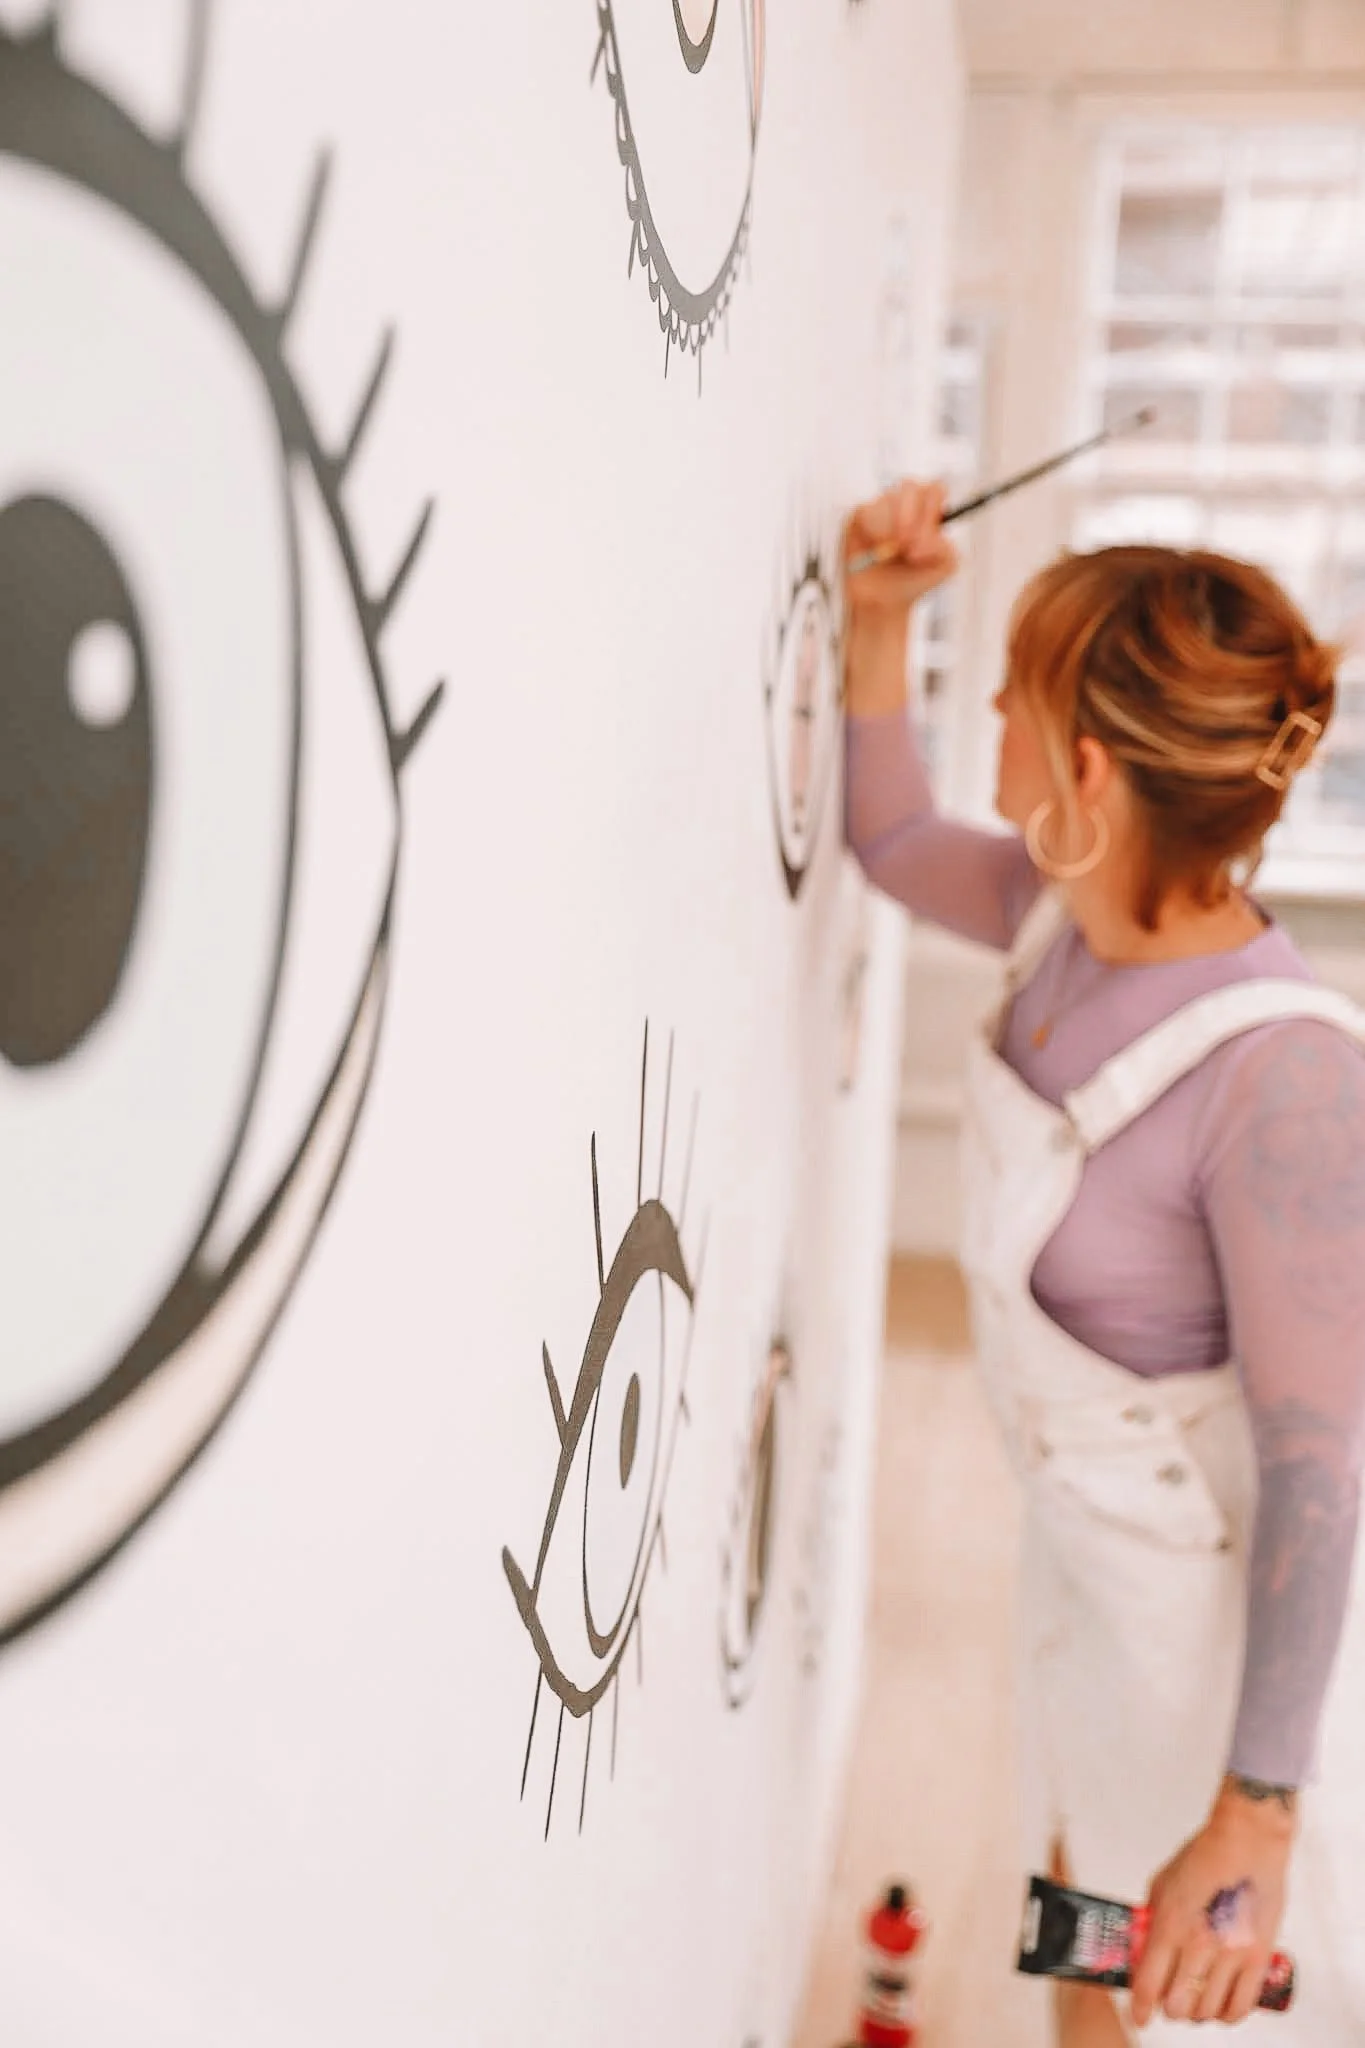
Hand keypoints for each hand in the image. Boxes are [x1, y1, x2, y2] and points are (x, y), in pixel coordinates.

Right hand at [842, 477, 959, 622]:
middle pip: (910, 486)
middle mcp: (905, 505)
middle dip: (909, 515)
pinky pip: (866, 511)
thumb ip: (946, 549)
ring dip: (890, 530)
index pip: (935, 490)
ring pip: (887, 500)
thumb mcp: (944, 568)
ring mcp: (881, 507)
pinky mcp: (859, 515)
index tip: (925, 537)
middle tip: (906, 544)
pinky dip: (873, 532)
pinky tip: (874, 551)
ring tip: (889, 555)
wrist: (882, 601)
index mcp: (929, 511)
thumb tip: (927, 539)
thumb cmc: (913, 581)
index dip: (931, 509)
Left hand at [1129, 1782, 1294, 2027]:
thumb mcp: (1162, 1883)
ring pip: (1207, 2012)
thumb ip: (1152, 1918)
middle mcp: (1198, 1945)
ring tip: (1196, 2000)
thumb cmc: (1203, 1855)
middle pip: (1178, 2006)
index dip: (1140, 2008)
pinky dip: (1227, 2015)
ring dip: (1197, 2011)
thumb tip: (1143, 1947)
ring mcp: (1230, 1955)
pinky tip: (1221, 2006)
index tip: (1138, 2015)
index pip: (1149, 1984)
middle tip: (1171, 1998)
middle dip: (1170, 2007)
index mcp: (1169, 1924)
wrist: (1247, 1842)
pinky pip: (1241, 2007)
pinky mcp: (1258, 1958)